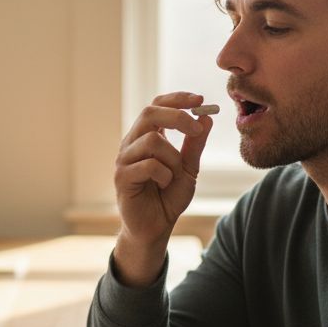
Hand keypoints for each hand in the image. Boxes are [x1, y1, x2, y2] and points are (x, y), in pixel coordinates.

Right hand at [112, 92, 212, 285]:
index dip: (177, 99)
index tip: (200, 100)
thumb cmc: (168, 197)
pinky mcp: (121, 177)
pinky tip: (163, 185)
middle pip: (149, 113)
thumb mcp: (189, 168)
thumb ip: (195, 145)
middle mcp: (132, 143)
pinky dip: (164, 175)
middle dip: (177, 117)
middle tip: (196, 129)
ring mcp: (124, 159)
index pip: (157, 105)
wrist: (156, 227)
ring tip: (174, 175)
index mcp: (147, 136)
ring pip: (152, 141)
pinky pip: (148, 165)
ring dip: (173, 158)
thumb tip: (206, 117)